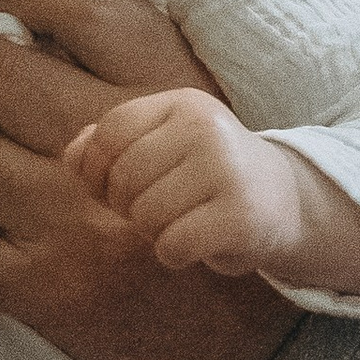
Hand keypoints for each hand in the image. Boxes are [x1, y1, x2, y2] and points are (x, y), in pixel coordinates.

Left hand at [66, 91, 359, 295]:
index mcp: (183, 104)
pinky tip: (200, 244)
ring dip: (156, 233)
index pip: (108, 134)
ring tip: (187, 223)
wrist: (289, 204)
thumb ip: (109, 146)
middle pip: (123, 179)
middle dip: (130, 207)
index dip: (100, 171)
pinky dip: (176, 256)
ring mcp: (226, 170)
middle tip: (165, 211)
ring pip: (145, 216)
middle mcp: (207, 128)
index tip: (122, 187)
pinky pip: (171, 246)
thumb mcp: (163, 148)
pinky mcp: (240, 216)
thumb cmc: (208, 179)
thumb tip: (70, 158)